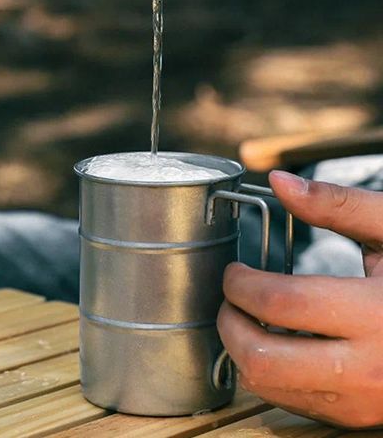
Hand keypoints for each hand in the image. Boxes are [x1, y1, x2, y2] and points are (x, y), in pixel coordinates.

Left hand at [217, 170, 382, 428]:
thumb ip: (336, 204)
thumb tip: (278, 182)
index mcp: (377, 313)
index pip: (281, 303)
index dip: (240, 283)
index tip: (234, 271)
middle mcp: (370, 368)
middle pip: (263, 358)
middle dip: (230, 324)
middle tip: (231, 298)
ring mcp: (364, 400)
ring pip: (270, 388)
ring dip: (242, 351)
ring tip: (247, 317)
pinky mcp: (360, 416)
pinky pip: (293, 403)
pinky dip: (269, 373)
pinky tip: (276, 343)